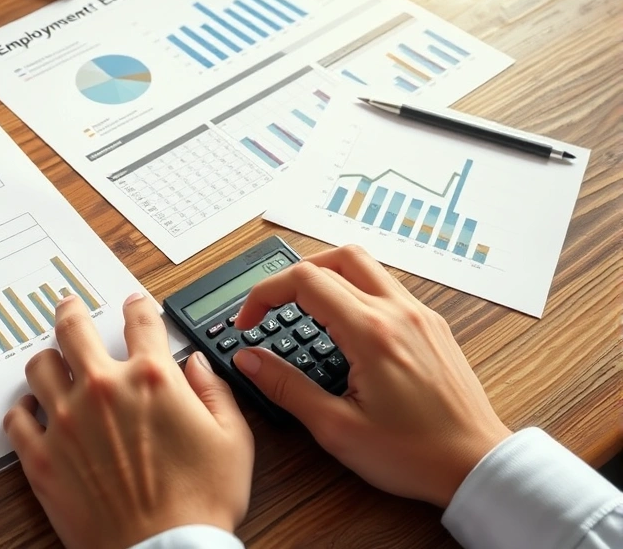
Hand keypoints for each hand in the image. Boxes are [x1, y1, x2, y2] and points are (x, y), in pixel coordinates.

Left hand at [4, 293, 253, 548]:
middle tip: (68, 306)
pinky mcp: (40, 457)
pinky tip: (31, 410)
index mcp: (152, 379)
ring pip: (39, 367)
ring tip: (51, 361)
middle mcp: (104, 390)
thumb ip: (215, 392)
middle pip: (73, 329)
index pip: (140, 322)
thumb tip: (197, 365)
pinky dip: (22, 410)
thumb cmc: (199, 504)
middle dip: (71, 310)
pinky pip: (16, 419)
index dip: (138, 306)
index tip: (134, 304)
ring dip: (47, 359)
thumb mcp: (234, 440)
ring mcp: (66, 422)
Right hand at [232, 245, 510, 506]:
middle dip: (291, 276)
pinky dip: (354, 291)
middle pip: (333, 258)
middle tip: (272, 307)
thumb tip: (249, 360)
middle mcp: (398, 312)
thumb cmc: (415, 454)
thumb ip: (287, 387)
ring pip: (363, 265)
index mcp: (371, 333)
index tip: (248, 321)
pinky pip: (386, 287)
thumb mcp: (336, 428)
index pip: (304, 281)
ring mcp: (419, 315)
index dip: (265, 294)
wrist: (475, 465)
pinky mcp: (431, 325)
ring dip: (325, 276)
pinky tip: (344, 325)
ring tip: (303, 309)